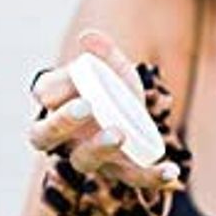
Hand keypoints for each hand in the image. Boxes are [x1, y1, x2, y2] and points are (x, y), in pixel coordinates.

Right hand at [28, 29, 182, 191]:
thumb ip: (104, 54)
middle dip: (61, 122)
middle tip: (86, 106)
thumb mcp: (114, 70)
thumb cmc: (115, 91)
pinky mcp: (119, 171)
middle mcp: (63, 136)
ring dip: (98, 148)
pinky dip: (152, 176)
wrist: (136, 120)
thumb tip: (89, 37)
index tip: (77, 75)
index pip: (43, 95)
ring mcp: (89, 156)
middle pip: (43, 136)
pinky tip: (171, 171)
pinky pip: (132, 178)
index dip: (56, 86)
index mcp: (56, 104)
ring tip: (119, 134)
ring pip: (83, 160)